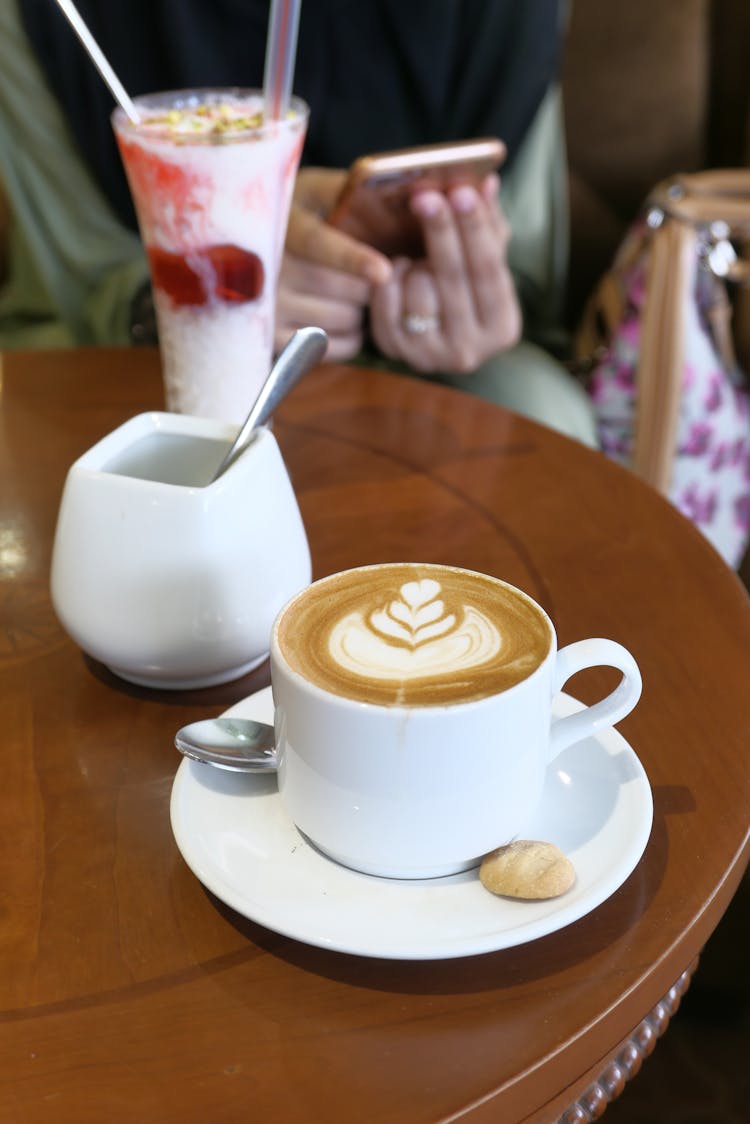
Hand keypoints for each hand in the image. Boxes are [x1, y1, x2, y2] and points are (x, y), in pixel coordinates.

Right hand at [275, 168, 390, 360]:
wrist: (249, 257)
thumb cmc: (299, 218)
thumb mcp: (313, 192)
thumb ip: (346, 188)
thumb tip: (395, 186)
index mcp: (280, 225)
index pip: (318, 245)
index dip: (352, 259)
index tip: (383, 272)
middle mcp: (267, 270)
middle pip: (342, 288)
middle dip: (369, 283)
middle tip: (371, 275)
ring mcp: (269, 309)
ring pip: (344, 318)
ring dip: (362, 309)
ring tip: (351, 293)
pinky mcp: (275, 341)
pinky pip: (336, 346)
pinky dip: (352, 335)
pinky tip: (341, 316)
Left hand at [368, 176, 521, 373]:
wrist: (433, 336)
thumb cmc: (463, 291)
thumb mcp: (482, 261)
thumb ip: (487, 223)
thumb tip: (486, 183)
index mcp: (503, 327)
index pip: (489, 269)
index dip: (474, 228)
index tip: (460, 191)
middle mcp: (470, 350)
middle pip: (453, 278)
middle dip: (439, 231)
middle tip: (425, 194)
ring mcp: (431, 357)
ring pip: (418, 289)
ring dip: (414, 262)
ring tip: (416, 256)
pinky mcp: (397, 353)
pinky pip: (386, 301)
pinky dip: (389, 278)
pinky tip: (399, 271)